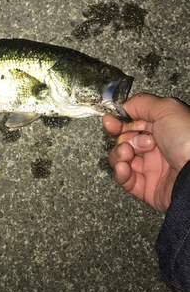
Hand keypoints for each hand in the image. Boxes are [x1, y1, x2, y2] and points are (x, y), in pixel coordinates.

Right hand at [103, 94, 189, 212]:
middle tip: (130, 141)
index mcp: (163, 129)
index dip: (119, 122)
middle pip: (125, 140)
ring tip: (127, 154)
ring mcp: (152, 169)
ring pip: (121, 159)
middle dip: (121, 138)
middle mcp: (158, 148)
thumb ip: (142, 102)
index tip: (110, 122)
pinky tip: (123, 167)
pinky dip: (120, 173)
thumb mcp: (167, 109)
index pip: (133, 123)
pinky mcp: (148, 189)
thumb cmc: (188, 140)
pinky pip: (126, 180)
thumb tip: (125, 106)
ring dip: (118, 154)